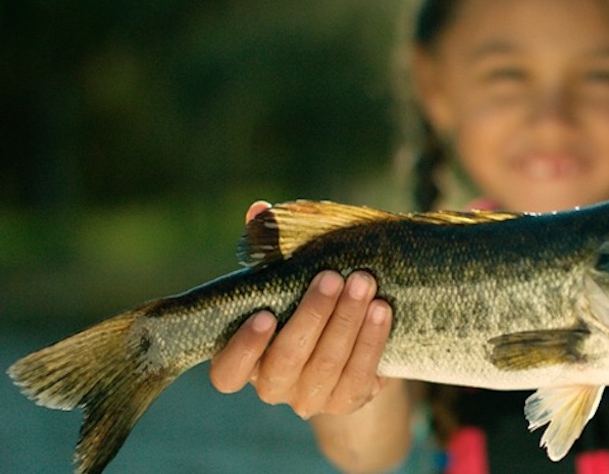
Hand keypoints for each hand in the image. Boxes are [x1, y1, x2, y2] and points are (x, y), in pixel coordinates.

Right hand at [209, 201, 393, 418]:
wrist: (351, 338)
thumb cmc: (303, 300)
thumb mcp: (285, 276)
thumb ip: (269, 248)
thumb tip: (259, 210)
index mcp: (244, 360)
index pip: (227, 373)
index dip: (243, 349)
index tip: (265, 315)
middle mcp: (272, 385)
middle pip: (286, 361)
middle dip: (312, 316)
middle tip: (333, 277)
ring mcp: (310, 398)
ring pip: (327, 366)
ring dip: (347, 322)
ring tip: (364, 283)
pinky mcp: (347, 400)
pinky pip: (360, 375)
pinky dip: (372, 340)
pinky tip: (381, 310)